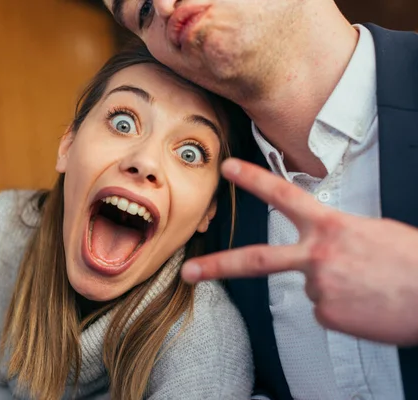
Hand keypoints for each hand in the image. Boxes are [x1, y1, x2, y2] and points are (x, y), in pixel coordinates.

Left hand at [182, 158, 417, 344]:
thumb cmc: (411, 262)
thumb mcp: (372, 231)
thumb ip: (335, 235)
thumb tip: (321, 249)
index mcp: (331, 226)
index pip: (284, 194)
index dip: (253, 179)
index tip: (228, 168)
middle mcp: (318, 255)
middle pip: (256, 260)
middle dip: (218, 266)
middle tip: (189, 271)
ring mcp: (320, 286)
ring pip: (312, 286)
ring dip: (335, 286)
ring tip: (368, 286)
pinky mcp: (328, 314)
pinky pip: (325, 308)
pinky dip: (343, 307)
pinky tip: (365, 303)